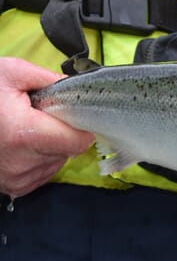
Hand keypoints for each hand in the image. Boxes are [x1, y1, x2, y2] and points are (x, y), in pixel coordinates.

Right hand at [0, 58, 94, 196]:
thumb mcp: (11, 73)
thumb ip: (49, 80)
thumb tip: (77, 89)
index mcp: (24, 134)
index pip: (77, 141)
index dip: (80, 126)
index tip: (72, 115)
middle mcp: (22, 163)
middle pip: (67, 151)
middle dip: (61, 132)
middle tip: (40, 117)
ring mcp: (18, 179)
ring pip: (56, 162)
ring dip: (50, 146)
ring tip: (25, 129)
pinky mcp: (15, 187)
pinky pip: (43, 172)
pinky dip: (39, 159)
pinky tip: (20, 144)